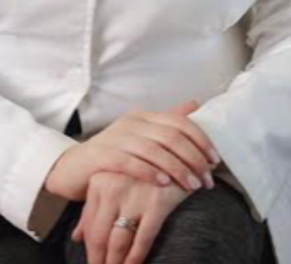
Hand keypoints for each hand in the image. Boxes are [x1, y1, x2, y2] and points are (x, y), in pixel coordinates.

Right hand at [45, 98, 219, 201]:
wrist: (74, 169)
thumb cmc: (114, 155)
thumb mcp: (142, 137)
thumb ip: (167, 122)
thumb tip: (195, 103)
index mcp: (143, 117)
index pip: (179, 122)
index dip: (200, 140)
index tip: (215, 161)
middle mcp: (131, 123)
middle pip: (170, 136)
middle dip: (193, 158)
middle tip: (207, 180)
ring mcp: (115, 137)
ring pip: (153, 150)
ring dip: (177, 168)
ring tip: (192, 186)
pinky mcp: (102, 155)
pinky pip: (130, 162)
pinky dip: (149, 172)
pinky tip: (164, 184)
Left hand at [70, 170, 189, 263]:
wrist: (177, 153)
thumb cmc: (142, 173)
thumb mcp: (113, 183)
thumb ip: (93, 208)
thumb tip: (76, 237)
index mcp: (99, 181)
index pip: (89, 225)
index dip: (90, 250)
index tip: (94, 263)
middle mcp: (113, 187)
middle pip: (100, 236)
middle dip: (99, 261)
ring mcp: (134, 196)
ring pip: (118, 242)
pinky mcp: (157, 203)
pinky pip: (142, 240)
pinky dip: (136, 258)